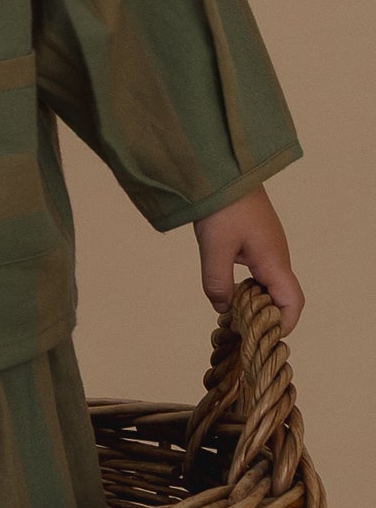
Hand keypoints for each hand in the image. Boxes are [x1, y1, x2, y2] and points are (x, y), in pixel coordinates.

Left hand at [193, 184, 303, 336]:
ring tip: (230, 312)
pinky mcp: (256, 239)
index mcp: (274, 260)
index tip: (261, 337)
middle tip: (238, 327)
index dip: (282, 324)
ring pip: (269, 284)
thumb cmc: (223, 206)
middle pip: (281, 297)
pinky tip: (228, 288)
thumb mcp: (214, 247)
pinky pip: (259, 271)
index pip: (292, 303)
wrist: (222, 170)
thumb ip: (217, 282)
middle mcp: (277, 256)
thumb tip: (223, 309)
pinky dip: (247, 285)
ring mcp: (268, 247)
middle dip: (264, 317)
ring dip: (254, 300)